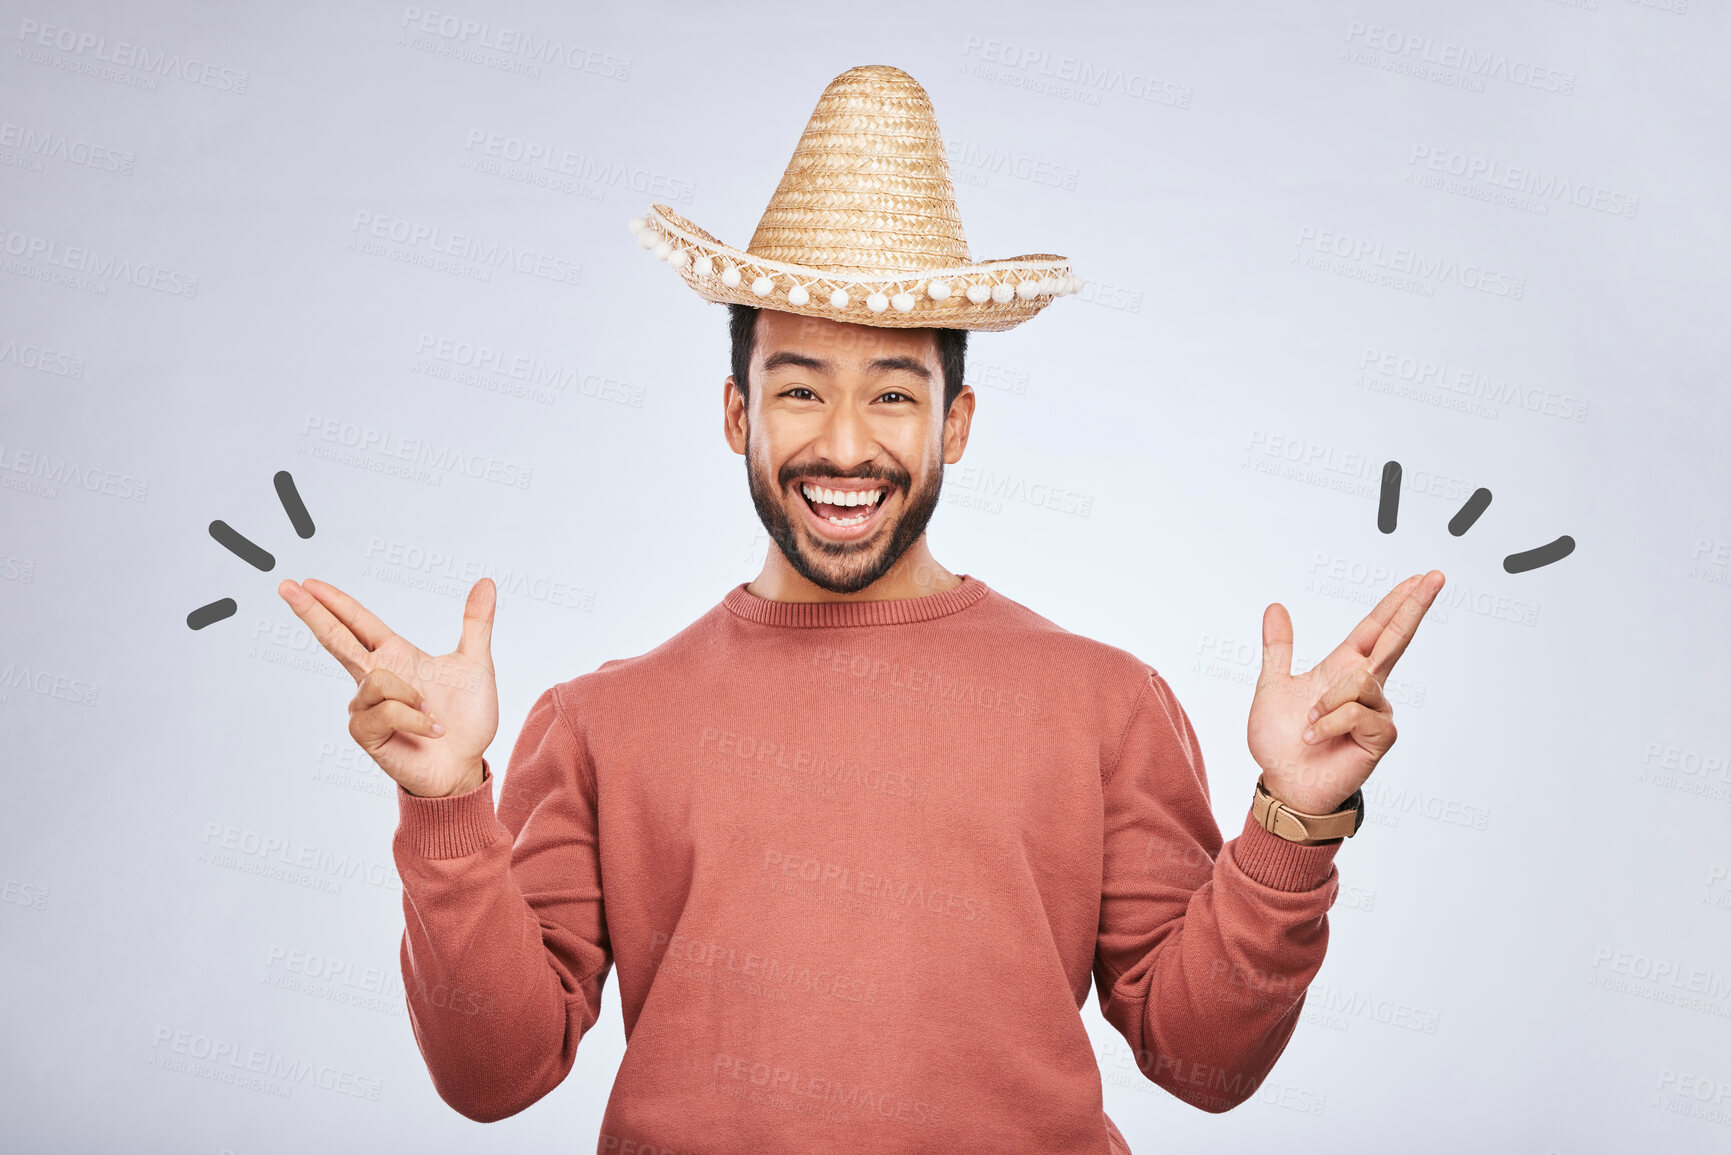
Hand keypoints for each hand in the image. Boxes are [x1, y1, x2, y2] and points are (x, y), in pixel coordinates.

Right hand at [277, 577, 498, 798]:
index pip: (357, 622)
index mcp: (396, 656)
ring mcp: (366, 706)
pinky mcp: (366, 732)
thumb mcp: (476, 663)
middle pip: (335, 638)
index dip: (333, 602)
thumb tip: (486, 582)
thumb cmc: (466, 719)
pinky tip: (430, 730)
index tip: (307, 583)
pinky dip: (415, 719)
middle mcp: (374, 678)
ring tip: (433, 714)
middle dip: (311, 613)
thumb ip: (476, 623)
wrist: (465, 763)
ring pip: (377, 681)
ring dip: (412, 697)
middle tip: (285, 586)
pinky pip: (386, 712)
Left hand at [1246, 571, 1444, 813]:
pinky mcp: (1380, 736)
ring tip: (1308, 725)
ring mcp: (1377, 711)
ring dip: (1326, 703)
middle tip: (1436, 575)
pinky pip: (1356, 714)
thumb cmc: (1281, 741)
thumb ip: (1278, 647)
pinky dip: (1327, 724)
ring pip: (1360, 682)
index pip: (1376, 628)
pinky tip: (1317, 739)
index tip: (1419, 578)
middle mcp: (1367, 686)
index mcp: (1345, 668)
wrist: (1283, 783)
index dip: (1397, 603)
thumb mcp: (1272, 685)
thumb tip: (1276, 607)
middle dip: (1414, 607)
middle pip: (1397, 638)